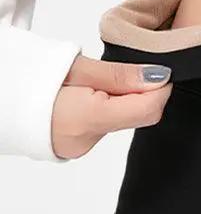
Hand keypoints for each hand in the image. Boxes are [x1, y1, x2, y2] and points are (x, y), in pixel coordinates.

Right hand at [51, 54, 172, 159]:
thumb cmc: (24, 74)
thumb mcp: (75, 67)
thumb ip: (119, 76)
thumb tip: (158, 78)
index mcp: (86, 118)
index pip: (147, 110)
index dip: (161, 89)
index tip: (162, 70)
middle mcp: (85, 140)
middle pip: (135, 117)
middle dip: (138, 93)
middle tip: (121, 70)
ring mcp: (78, 147)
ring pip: (119, 121)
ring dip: (118, 100)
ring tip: (91, 81)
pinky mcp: (73, 146)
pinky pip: (102, 126)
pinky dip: (103, 108)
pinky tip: (82, 94)